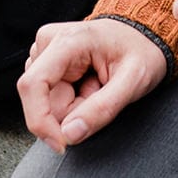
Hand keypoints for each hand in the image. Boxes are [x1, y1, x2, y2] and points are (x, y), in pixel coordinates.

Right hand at [17, 17, 168, 152]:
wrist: (145, 33)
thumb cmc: (142, 51)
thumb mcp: (134, 81)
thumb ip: (103, 109)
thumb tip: (68, 134)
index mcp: (67, 41)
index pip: (32, 85)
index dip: (40, 121)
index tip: (62, 144)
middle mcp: (48, 42)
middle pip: (42, 99)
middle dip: (72, 111)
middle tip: (101, 94)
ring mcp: (45, 51)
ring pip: (47, 101)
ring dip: (74, 105)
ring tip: (98, 86)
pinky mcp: (46, 61)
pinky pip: (50, 96)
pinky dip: (72, 100)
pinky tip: (89, 84)